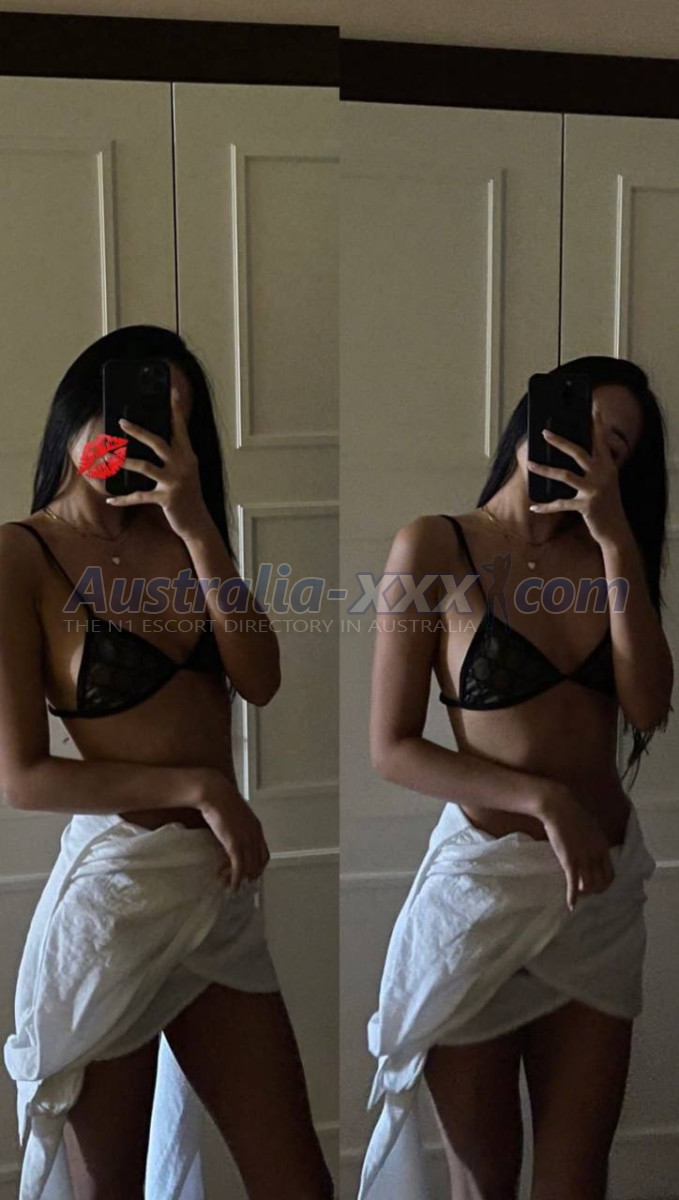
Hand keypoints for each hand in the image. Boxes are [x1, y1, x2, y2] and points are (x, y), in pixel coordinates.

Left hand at [105, 387, 211, 540]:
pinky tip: (110, 499)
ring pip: (145, 467)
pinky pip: (139, 497)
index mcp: (188, 456)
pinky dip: (123, 499)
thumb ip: (175, 455)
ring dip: (124, 461)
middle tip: (121, 422)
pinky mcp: (166, 499)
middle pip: (158, 442)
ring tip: (109, 457)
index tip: (171, 391)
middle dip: (138, 431)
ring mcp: (174, 482)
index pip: (180, 428)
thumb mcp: (186, 471)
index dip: (175, 410)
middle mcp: (182, 465)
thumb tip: (154, 439)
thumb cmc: (187, 494)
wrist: (197, 522)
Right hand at [197, 769, 269, 894]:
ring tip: (226, 882)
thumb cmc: (221, 800)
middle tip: (235, 880)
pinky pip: (239, 867)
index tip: (248, 873)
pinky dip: (236, 879)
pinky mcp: (234, 843)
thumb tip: (229, 835)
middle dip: (248, 875)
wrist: (215, 793)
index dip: (256, 866)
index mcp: (256, 828)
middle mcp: (255, 835)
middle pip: (258, 863)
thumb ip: (236, 826)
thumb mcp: (234, 815)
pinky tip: (231, 886)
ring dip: (238, 878)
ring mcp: (246, 839)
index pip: (263, 854)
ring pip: (249, 867)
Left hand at [526, 398, 628, 545]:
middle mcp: (602, 475)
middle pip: (579, 452)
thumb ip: (595, 467)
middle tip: (545, 433)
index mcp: (607, 466)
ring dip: (545, 470)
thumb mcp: (606, 481)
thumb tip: (575, 453)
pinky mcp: (586, 506)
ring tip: (530, 464)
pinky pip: (561, 504)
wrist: (616, 530)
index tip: (593, 407)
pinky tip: (533, 507)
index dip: (596, 424)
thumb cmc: (607, 503)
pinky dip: (546, 507)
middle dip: (561, 442)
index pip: (600, 441)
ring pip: (565, 475)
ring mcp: (594, 490)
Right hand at [538, 784, 614, 910]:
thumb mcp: (590, 827)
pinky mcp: (570, 860)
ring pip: (590, 885)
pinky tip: (570, 905)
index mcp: (602, 847)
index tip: (597, 886)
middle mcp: (596, 855)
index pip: (611, 874)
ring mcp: (584, 858)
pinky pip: (573, 883)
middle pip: (603, 882)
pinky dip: (572, 897)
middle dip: (596, 891)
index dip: (605, 884)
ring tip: (577, 895)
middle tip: (586, 893)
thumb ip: (593, 840)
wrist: (559, 807)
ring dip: (584, 894)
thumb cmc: (571, 814)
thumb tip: (591, 847)